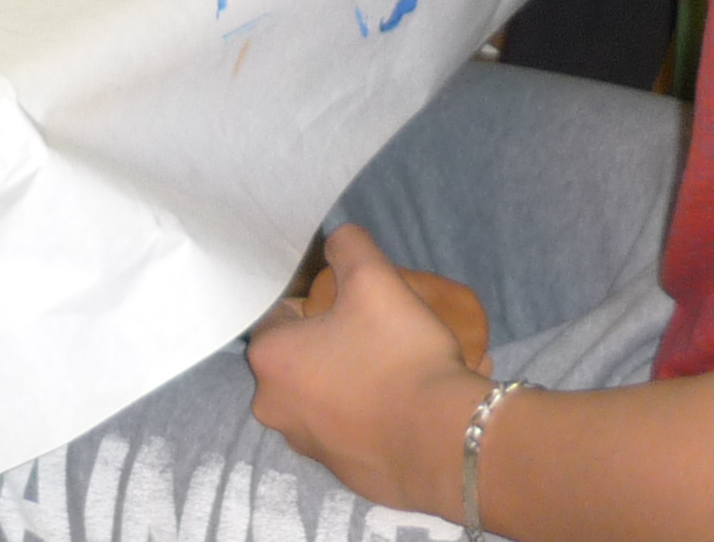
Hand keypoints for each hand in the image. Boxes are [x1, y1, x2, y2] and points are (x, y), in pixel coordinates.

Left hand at [246, 225, 491, 519]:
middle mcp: (273, 408)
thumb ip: (348, 245)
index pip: (281, 310)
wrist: (444, 441)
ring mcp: (307, 446)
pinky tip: (403, 403)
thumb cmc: (397, 353)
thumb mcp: (375, 278)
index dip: (317, 299)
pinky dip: (368, 414)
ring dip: (350, 377)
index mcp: (269, 359)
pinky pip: (349, 429)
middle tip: (377, 330)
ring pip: (324, 394)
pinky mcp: (341, 473)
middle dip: (332, 340)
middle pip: (300, 355)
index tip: (353, 301)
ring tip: (397, 365)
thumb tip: (336, 238)